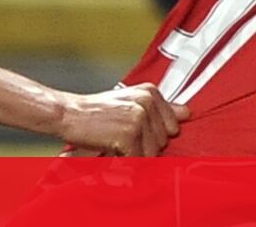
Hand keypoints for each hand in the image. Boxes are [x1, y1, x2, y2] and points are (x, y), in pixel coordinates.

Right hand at [57, 83, 189, 156]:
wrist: (68, 113)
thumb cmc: (96, 112)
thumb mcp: (131, 103)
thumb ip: (161, 109)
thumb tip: (187, 113)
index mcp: (151, 93)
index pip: (173, 125)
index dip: (155, 136)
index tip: (138, 136)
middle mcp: (148, 102)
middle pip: (163, 141)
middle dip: (143, 146)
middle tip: (121, 138)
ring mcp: (139, 117)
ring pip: (152, 153)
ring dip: (134, 155)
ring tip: (115, 143)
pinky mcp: (129, 134)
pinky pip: (137, 160)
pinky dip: (125, 162)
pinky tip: (112, 150)